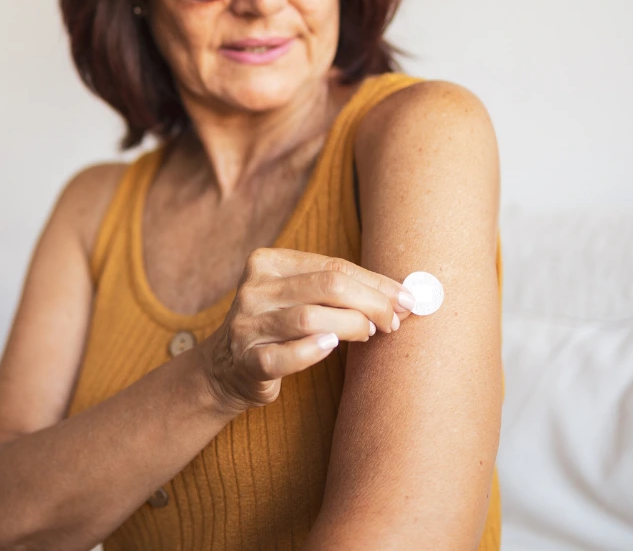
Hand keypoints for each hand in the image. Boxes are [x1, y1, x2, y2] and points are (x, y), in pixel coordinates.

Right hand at [199, 248, 414, 412]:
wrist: (226, 369)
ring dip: (351, 326)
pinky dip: (311, 352)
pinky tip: (331, 347)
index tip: (407, 300)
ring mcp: (247, 325)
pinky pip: (283, 356)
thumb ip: (341, 290)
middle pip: (326, 286)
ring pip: (309, 318)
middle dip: (371, 302)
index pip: (333, 266)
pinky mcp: (245, 361)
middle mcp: (254, 289)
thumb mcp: (300, 297)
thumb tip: (404, 295)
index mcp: (268, 263)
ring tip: (369, 334)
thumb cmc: (279, 329)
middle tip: (393, 321)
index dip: (376, 283)